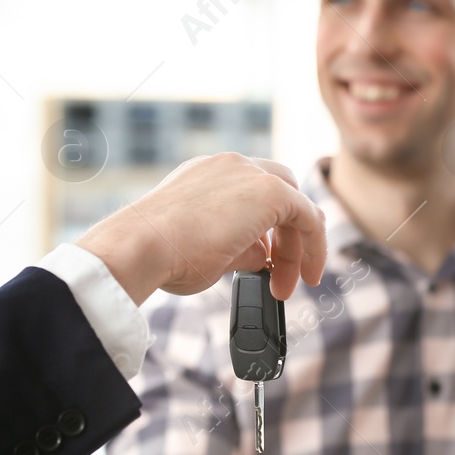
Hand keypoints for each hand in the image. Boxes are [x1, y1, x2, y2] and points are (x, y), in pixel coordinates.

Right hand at [75, 153, 325, 304]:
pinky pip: (307, 216)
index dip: (265, 231)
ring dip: (296, 250)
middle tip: (279, 276)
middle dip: (285, 237)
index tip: (265, 263)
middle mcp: (229, 167)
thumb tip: (261, 259)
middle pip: (279, 194)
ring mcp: (249, 173)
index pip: (250, 193)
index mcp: (206, 176)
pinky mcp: (270, 191)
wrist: (141, 246)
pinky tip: (306, 275)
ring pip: (294, 206)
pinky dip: (313, 246)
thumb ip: (238, 248)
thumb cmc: (160, 256)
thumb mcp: (205, 250)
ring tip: (284, 288)